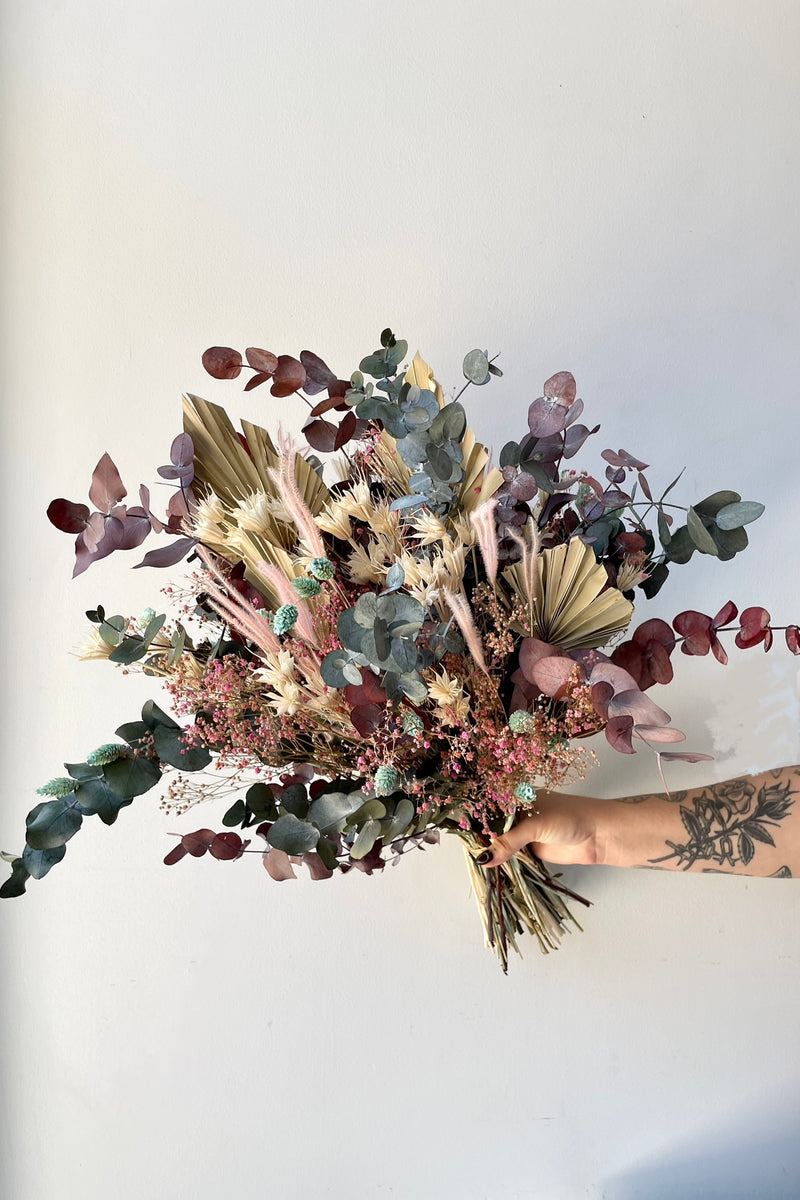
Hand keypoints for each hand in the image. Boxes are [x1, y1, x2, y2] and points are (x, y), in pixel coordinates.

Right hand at [476, 791, 605, 867]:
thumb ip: (508, 842)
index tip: (459, 829)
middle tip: (465, 848)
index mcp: (518, 796)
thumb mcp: (535, 826)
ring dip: (491, 851)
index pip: (490, 805)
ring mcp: (524, 832)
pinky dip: (503, 861)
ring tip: (473, 859)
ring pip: (501, 842)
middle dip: (481, 837)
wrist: (599, 835)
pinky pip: (511, 855)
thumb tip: (483, 858)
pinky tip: (489, 866)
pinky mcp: (531, 849)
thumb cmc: (569, 817)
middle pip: (493, 825)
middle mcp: (518, 812)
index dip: (475, 817)